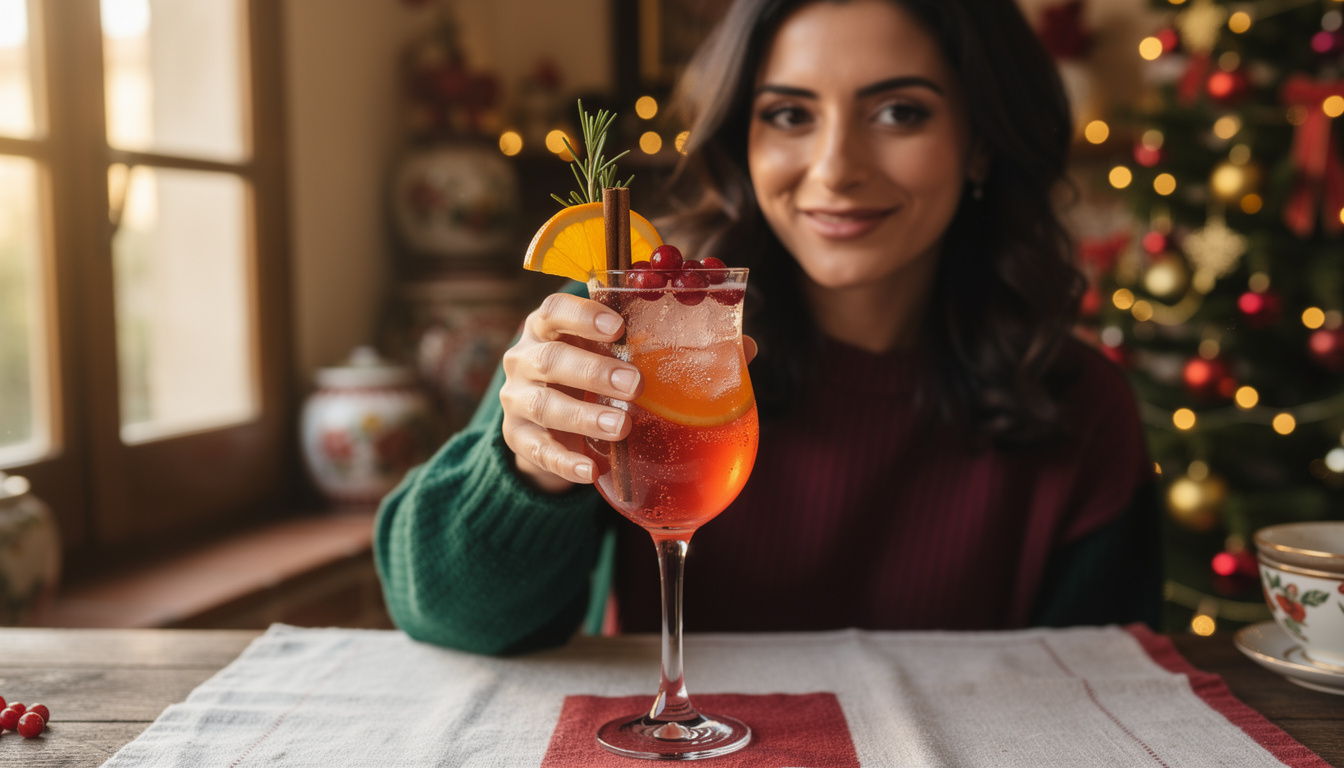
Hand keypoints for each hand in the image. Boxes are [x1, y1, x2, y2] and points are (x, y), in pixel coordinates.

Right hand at [500, 292, 758, 493]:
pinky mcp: (518, 438)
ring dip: (583, 416)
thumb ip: (675, 347)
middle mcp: (527, 357)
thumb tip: (746, 346)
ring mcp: (517, 399)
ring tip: (621, 426)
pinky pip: (537, 450)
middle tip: (634, 384)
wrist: (549, 422)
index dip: (583, 314)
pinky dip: (564, 461)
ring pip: (542, 403)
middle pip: (550, 357)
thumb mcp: (626, 355)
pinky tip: (591, 470)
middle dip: (592, 370)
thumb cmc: (597, 375)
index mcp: (552, 325)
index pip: (556, 309)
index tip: (618, 326)